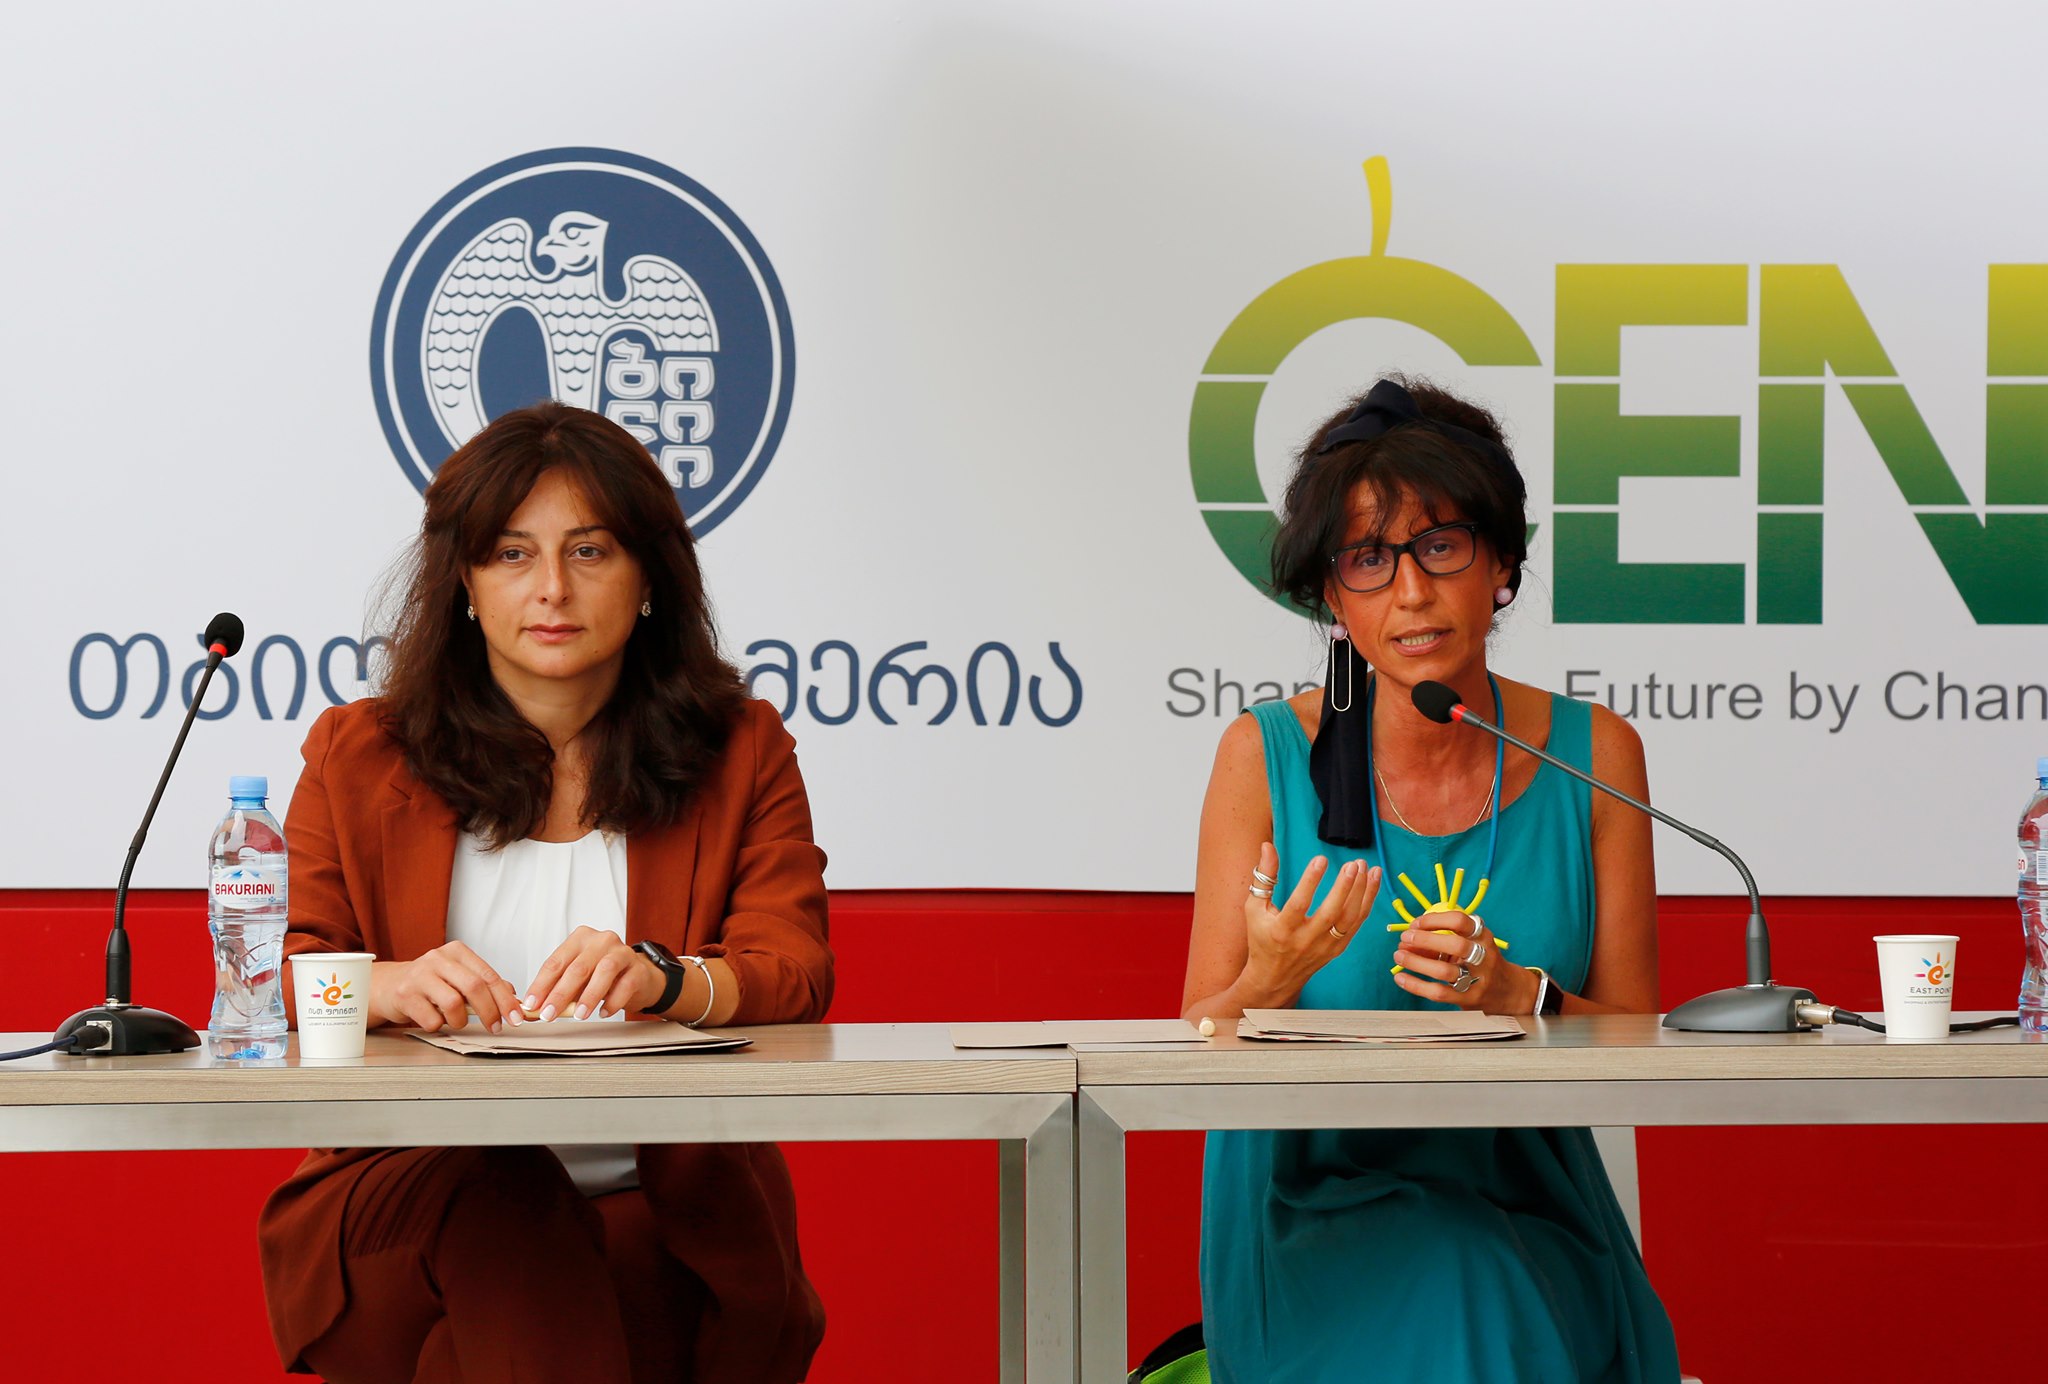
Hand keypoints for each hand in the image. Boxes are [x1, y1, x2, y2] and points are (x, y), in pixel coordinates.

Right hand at [372, 942, 521, 1033]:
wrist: (388, 986)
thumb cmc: (428, 983)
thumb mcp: (458, 977)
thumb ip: (485, 984)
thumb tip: (512, 997)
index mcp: (456, 951)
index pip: (489, 975)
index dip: (505, 999)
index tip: (516, 1017)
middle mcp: (437, 958)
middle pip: (474, 987)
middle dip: (490, 1012)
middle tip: (495, 1027)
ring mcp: (419, 976)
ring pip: (453, 1004)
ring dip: (460, 1020)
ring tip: (454, 1020)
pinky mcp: (404, 995)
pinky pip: (432, 1019)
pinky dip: (438, 1025)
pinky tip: (433, 1018)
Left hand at [524, 927, 664, 1021]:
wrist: (638, 977)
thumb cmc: (602, 976)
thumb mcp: (577, 980)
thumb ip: (555, 992)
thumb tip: (530, 1011)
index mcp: (580, 939)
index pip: (556, 962)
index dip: (541, 985)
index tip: (531, 1004)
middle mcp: (601, 941)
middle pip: (578, 967)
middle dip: (560, 994)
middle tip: (549, 1014)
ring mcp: (622, 952)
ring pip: (604, 971)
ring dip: (588, 996)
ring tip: (579, 1015)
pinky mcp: (639, 968)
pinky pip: (625, 985)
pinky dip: (613, 1001)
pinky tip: (603, 1012)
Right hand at [1241, 842, 1380, 1003]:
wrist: (1274, 978)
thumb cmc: (1262, 938)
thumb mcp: (1254, 909)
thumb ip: (1263, 878)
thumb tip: (1267, 846)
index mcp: (1281, 930)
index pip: (1298, 904)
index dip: (1310, 882)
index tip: (1321, 860)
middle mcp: (1305, 940)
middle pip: (1330, 914)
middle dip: (1344, 888)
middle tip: (1354, 864)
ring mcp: (1324, 947)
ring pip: (1348, 920)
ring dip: (1362, 893)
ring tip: (1368, 868)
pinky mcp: (1337, 949)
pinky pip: (1356, 925)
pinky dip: (1366, 903)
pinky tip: (1372, 883)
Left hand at [1391, 909, 1535, 1012]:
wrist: (1508, 991)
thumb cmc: (1482, 962)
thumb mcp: (1472, 944)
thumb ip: (1444, 939)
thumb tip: (1408, 937)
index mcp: (1483, 937)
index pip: (1461, 921)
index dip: (1435, 920)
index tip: (1416, 923)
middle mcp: (1483, 957)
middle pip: (1456, 945)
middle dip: (1426, 940)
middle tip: (1405, 938)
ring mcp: (1477, 980)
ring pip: (1444, 971)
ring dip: (1416, 962)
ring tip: (1399, 956)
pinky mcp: (1468, 999)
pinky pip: (1438, 993)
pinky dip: (1416, 985)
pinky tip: (1401, 977)